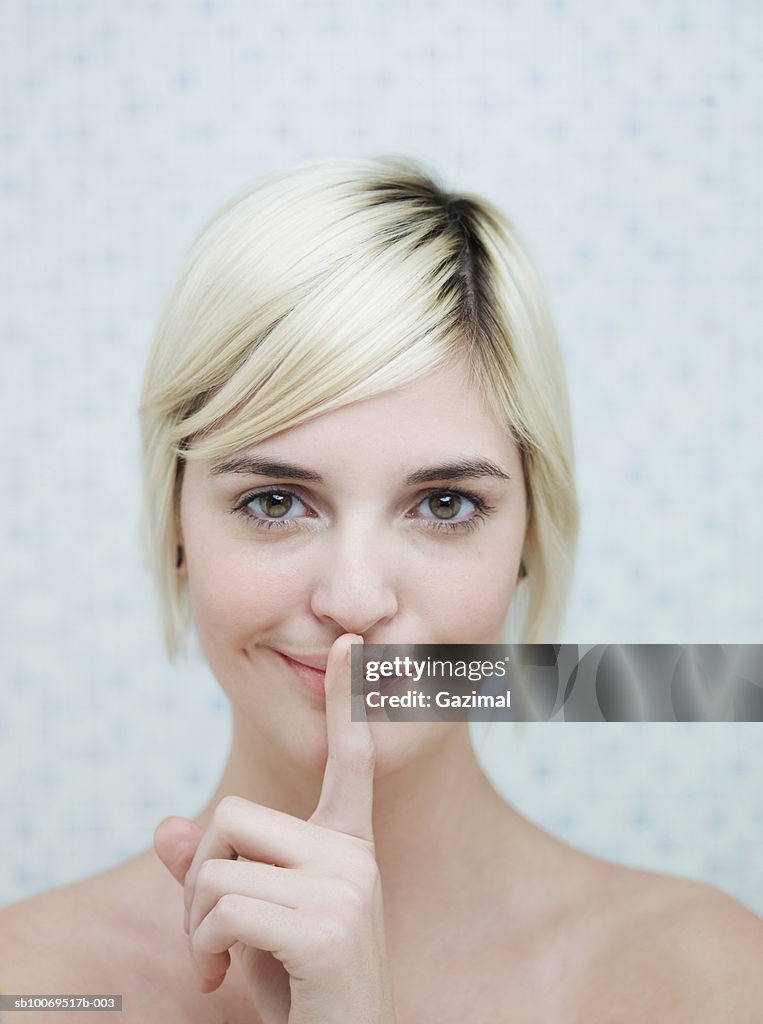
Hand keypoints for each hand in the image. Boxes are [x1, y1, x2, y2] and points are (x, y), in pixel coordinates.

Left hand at [154, 633, 396, 1023]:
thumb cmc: (297, 987)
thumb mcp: (249, 922)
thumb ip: (211, 872)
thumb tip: (167, 825)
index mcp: (346, 846)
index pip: (350, 761)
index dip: (347, 703)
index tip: (354, 647)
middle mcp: (353, 855)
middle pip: (232, 815)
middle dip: (199, 876)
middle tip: (209, 936)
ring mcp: (346, 887)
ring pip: (218, 866)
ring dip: (195, 923)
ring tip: (221, 962)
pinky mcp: (326, 927)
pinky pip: (223, 907)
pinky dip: (202, 946)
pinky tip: (224, 977)